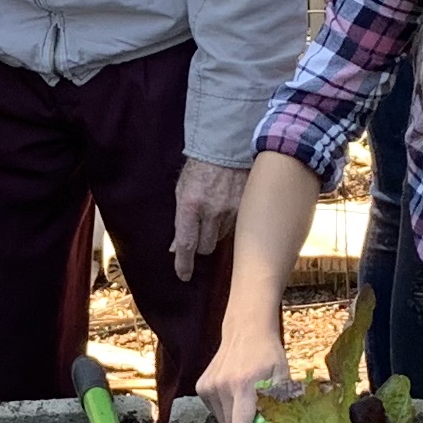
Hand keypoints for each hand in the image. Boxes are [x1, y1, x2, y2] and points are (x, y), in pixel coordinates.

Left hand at [170, 157, 245, 281]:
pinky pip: (237, 228)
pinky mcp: (246, 208)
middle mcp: (212, 210)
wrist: (226, 146)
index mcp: (190, 205)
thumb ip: (180, 221)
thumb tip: (176, 247)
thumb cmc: (200, 167)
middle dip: (200, 246)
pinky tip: (227, 211)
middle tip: (200, 235)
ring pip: (222, 238)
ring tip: (215, 215)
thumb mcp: (182, 191)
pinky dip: (230, 225)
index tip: (184, 276)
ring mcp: (231, 210)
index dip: (184, 264)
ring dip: (216, 233)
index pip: (186, 243)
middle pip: (206, 247)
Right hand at [194, 313, 293, 422]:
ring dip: (234, 419)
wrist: (246, 330)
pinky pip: (214, 411)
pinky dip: (225, 409)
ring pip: (221, 422)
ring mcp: (208, 387)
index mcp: (243, 386)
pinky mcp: (201, 387)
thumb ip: (279, 404)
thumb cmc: (268, 354)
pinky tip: (234, 395)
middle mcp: (221, 388)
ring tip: (245, 403)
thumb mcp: (282, 376)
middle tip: (256, 420)